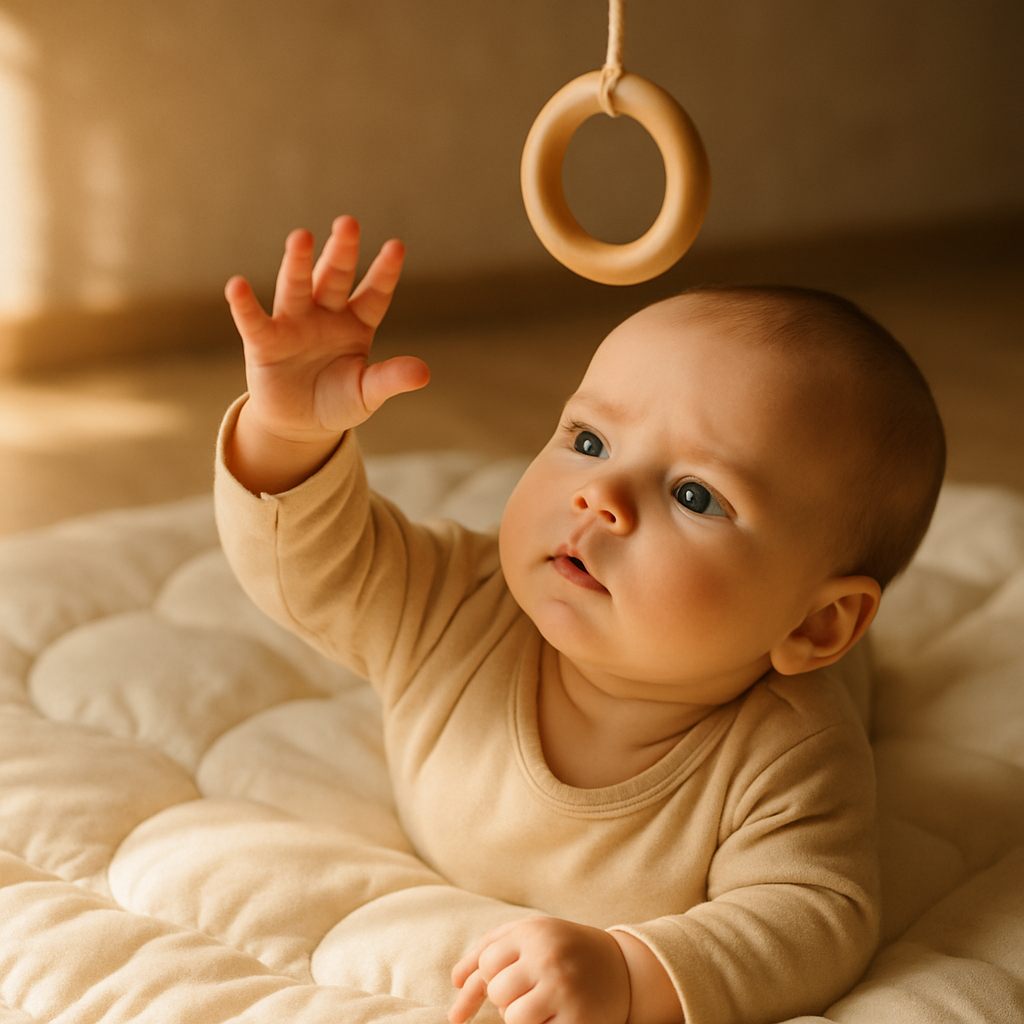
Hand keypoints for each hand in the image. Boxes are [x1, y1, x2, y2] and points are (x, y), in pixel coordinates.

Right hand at [223, 216, 429, 493]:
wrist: (299, 424)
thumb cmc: (337, 400)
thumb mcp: (367, 393)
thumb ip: (390, 379)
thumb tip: (424, 374)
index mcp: (356, 323)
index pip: (374, 294)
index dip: (385, 272)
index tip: (397, 247)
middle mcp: (325, 315)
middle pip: (335, 278)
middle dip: (341, 252)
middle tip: (348, 223)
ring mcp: (293, 325)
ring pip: (297, 287)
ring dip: (298, 263)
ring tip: (301, 237)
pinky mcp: (264, 343)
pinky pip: (254, 321)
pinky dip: (245, 304)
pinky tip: (237, 285)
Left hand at [449, 917, 630, 1023]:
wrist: (624, 968)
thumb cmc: (565, 950)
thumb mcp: (530, 935)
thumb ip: (488, 949)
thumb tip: (454, 981)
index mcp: (533, 932)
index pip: (486, 963)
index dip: (489, 978)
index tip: (504, 982)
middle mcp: (548, 957)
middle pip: (498, 991)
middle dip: (507, 998)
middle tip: (531, 990)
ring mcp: (563, 990)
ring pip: (513, 1019)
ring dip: (522, 1018)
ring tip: (542, 1005)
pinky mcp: (577, 1020)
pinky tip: (556, 1016)